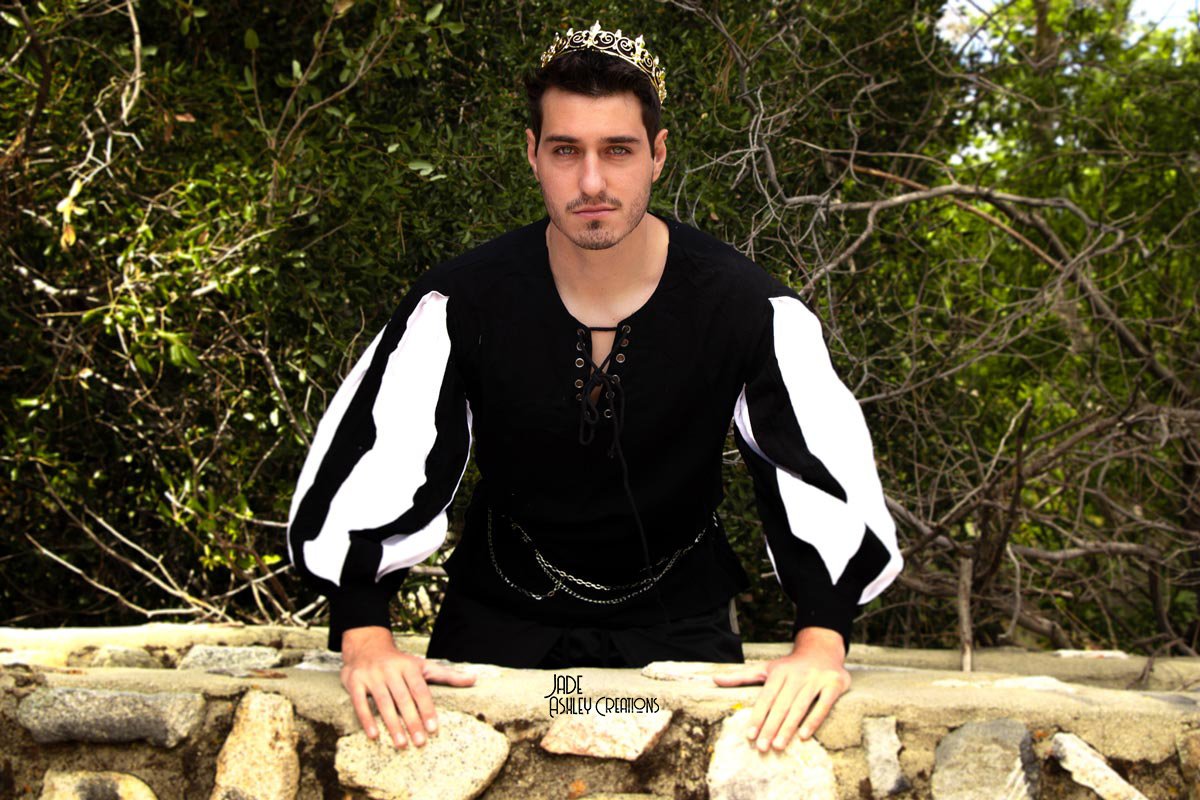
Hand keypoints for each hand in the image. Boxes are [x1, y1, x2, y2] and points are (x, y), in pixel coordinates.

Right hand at [340, 626, 475, 748]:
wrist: (366, 646)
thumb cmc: (400, 662)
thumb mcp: (423, 666)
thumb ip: (447, 675)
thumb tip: (474, 679)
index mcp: (409, 666)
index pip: (420, 690)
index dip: (427, 709)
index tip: (434, 729)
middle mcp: (391, 670)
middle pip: (403, 698)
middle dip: (412, 721)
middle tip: (420, 742)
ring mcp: (372, 675)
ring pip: (383, 702)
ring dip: (392, 725)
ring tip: (401, 744)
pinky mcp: (354, 681)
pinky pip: (360, 702)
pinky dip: (366, 719)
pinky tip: (374, 736)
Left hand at [713, 626, 849, 751]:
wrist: (822, 650)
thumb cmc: (790, 666)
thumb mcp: (766, 668)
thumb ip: (741, 676)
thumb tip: (714, 680)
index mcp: (779, 672)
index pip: (766, 697)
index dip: (758, 716)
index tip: (750, 736)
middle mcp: (797, 674)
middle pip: (781, 705)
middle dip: (771, 727)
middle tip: (762, 747)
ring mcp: (816, 679)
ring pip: (800, 706)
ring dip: (788, 728)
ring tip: (778, 746)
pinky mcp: (834, 684)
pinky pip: (823, 705)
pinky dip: (813, 720)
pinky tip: (804, 736)